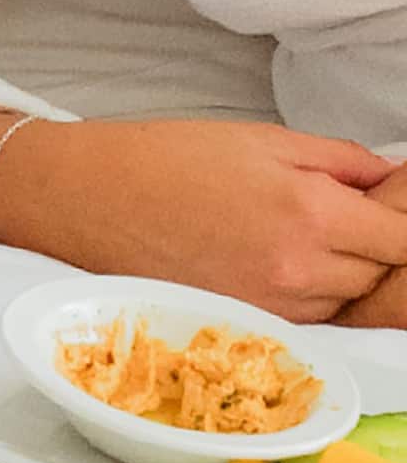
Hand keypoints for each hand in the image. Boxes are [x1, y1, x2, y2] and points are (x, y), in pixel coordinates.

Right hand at [0, 120, 406, 321]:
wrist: (87, 198)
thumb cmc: (164, 160)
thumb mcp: (263, 140)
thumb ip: (340, 161)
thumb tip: (390, 179)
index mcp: (311, 215)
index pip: (406, 240)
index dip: (403, 222)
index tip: (389, 208)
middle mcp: (297, 271)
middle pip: (379, 274)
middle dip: (372, 244)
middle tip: (343, 211)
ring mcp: (268, 305)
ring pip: (343, 301)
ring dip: (340, 271)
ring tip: (297, 232)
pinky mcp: (240, 323)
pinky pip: (301, 316)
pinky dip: (303, 292)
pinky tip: (271, 258)